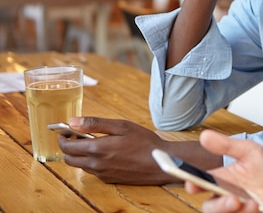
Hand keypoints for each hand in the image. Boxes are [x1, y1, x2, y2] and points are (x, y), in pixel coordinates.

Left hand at [58, 117, 182, 184]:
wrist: (160, 162)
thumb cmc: (144, 141)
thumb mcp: (121, 126)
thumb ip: (95, 123)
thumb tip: (72, 121)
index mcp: (97, 149)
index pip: (67, 146)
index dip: (62, 137)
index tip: (65, 130)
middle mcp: (95, 164)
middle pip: (69, 159)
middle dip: (68, 147)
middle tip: (78, 136)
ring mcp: (101, 173)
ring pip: (80, 165)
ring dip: (80, 154)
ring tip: (94, 142)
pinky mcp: (109, 179)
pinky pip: (92, 170)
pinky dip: (91, 161)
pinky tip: (106, 152)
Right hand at [185, 130, 262, 212]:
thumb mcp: (248, 151)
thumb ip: (226, 145)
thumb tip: (205, 136)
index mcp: (224, 180)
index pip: (203, 185)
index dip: (194, 185)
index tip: (193, 185)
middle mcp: (229, 196)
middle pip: (211, 208)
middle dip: (219, 207)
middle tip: (233, 200)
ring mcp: (241, 208)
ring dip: (237, 212)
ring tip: (253, 202)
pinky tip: (259, 207)